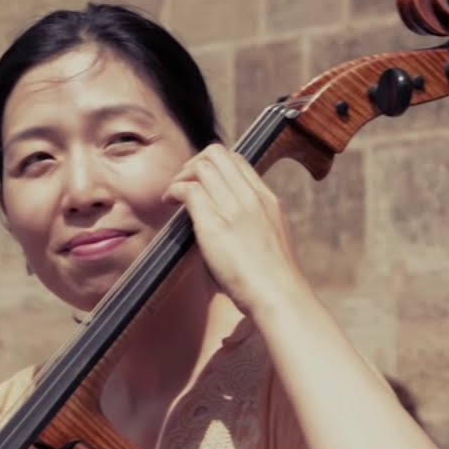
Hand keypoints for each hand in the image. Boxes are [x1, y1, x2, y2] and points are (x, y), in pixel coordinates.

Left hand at [163, 144, 306, 315]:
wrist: (278, 295)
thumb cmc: (274, 279)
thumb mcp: (273, 240)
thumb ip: (256, 224)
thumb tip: (235, 225)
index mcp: (268, 200)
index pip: (238, 160)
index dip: (214, 165)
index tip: (201, 183)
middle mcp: (252, 197)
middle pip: (218, 154)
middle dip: (194, 163)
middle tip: (184, 184)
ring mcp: (234, 208)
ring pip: (203, 165)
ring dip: (181, 176)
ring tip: (174, 196)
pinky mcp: (215, 223)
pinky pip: (189, 189)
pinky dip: (174, 190)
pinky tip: (169, 202)